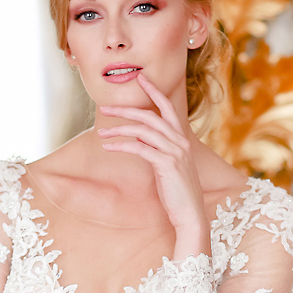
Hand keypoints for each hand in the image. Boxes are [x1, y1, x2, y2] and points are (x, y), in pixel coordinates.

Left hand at [98, 72, 208, 240]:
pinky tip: (108, 147)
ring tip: (102, 132)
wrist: (190, 214)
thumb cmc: (177, 193)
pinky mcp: (167, 164)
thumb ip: (156, 148)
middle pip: (150, 115)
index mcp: (181, 139)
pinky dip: (122, 145)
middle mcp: (180, 141)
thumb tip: (139, 137)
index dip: (154, 91)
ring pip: (143, 131)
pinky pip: (139, 148)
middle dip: (125, 110)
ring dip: (119, 129)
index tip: (140, 79)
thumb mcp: (167, 166)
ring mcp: (175, 152)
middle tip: (105, 108)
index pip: (167, 108)